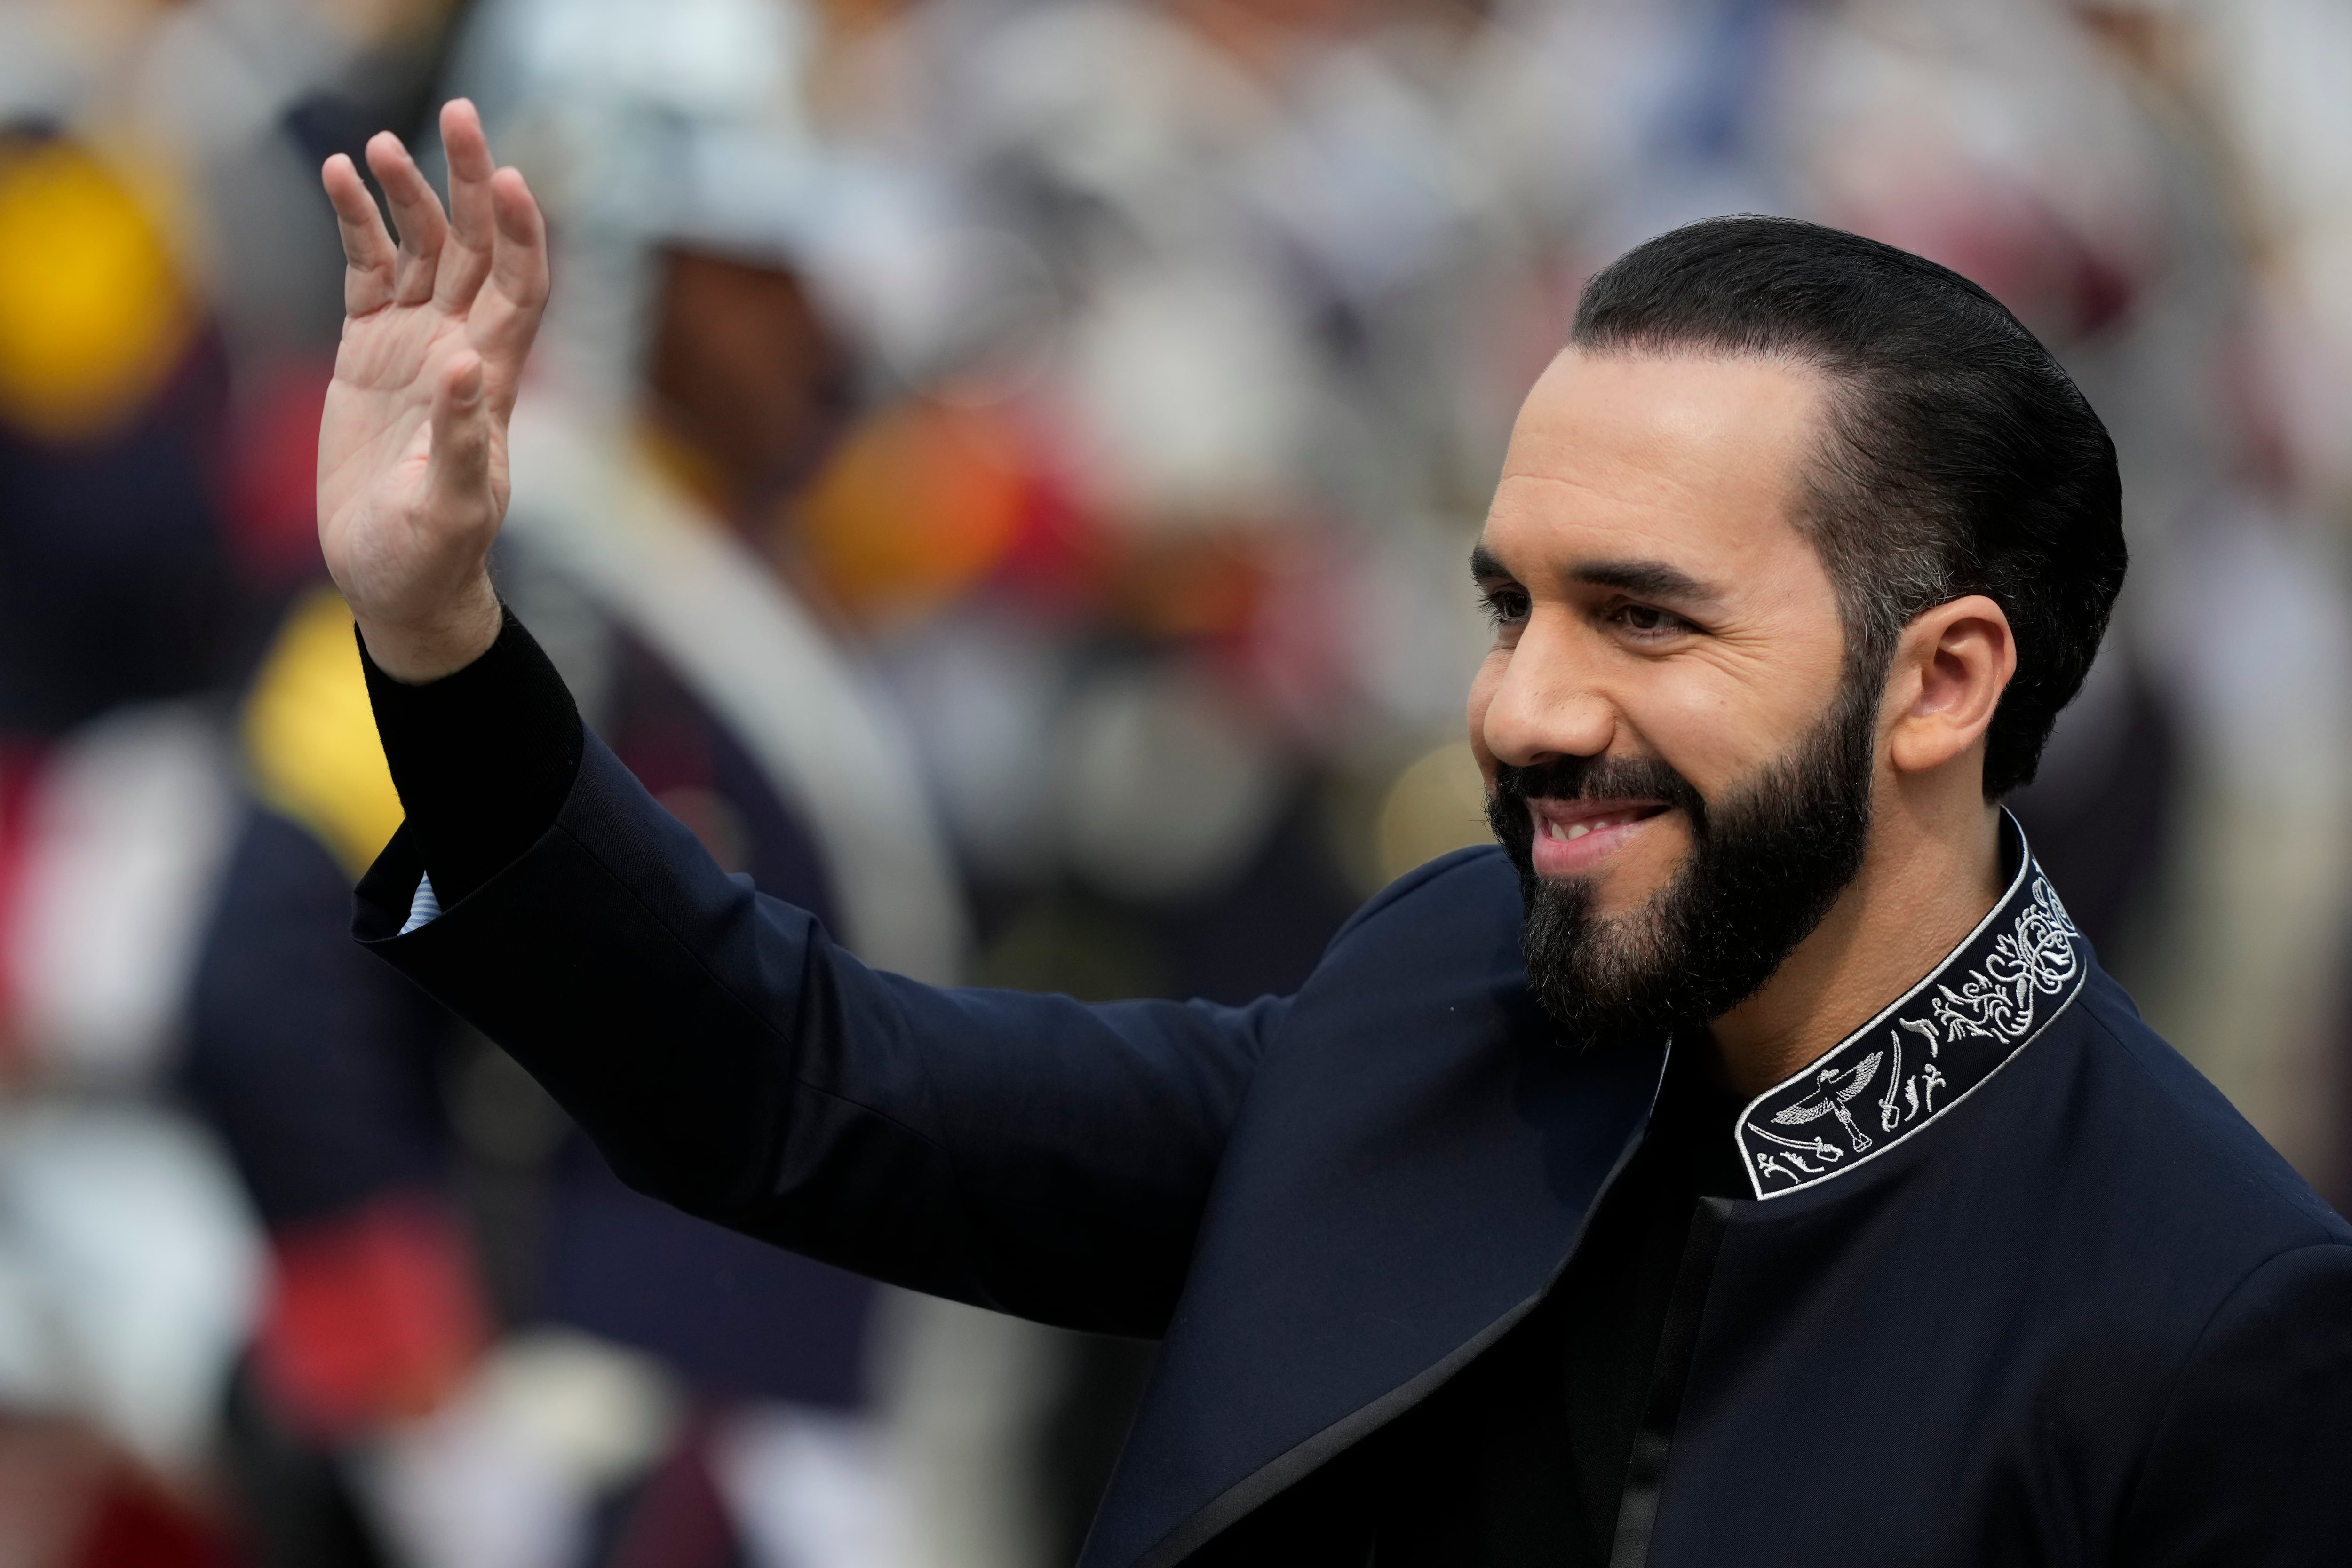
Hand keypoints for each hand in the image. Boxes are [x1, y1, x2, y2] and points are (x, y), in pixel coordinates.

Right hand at [317, 100, 549, 681]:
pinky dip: (357, 224)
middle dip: (471, 182)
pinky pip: (368, 271)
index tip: (512, 180)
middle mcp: (462, 347)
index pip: (523, 285)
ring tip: (379, 142)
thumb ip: (462, 442)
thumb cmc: (435, 555)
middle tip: (459, 115)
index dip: (522, 233)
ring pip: (423, 249)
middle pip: (477, 247)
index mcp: (494, 379)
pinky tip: (338, 177)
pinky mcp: (368, 352)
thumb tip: (461, 366)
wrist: (395, 581)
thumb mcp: (453, 509)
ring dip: (407, 194)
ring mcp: (415, 344)